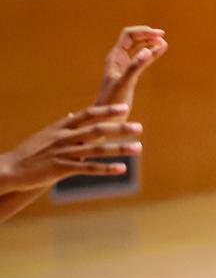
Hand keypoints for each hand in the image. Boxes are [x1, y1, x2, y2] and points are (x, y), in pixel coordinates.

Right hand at [0, 105, 141, 191]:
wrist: (9, 169)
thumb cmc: (30, 152)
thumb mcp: (46, 134)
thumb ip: (64, 125)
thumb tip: (73, 114)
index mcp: (61, 127)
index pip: (87, 115)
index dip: (106, 111)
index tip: (123, 108)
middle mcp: (64, 137)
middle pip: (96, 130)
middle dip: (119, 128)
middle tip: (140, 127)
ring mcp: (63, 153)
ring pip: (96, 149)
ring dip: (119, 149)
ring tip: (139, 148)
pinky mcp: (61, 169)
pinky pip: (87, 168)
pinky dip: (106, 168)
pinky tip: (122, 169)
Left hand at [100, 26, 167, 95]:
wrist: (105, 118)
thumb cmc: (112, 101)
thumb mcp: (125, 83)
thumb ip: (135, 66)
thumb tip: (148, 51)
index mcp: (114, 57)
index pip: (128, 35)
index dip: (143, 32)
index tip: (159, 34)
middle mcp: (117, 59)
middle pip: (133, 39)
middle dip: (147, 35)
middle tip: (163, 36)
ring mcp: (123, 66)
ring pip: (136, 48)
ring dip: (149, 43)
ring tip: (163, 43)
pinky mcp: (128, 75)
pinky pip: (139, 59)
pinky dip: (149, 54)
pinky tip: (158, 53)